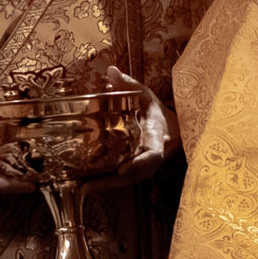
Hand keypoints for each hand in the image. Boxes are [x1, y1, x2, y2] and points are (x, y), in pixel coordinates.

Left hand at [92, 67, 170, 190]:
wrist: (173, 127)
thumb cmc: (157, 111)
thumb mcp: (146, 94)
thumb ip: (129, 84)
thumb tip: (112, 70)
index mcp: (157, 135)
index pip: (153, 153)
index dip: (140, 162)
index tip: (123, 169)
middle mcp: (153, 154)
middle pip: (136, 173)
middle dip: (113, 181)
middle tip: (88, 185)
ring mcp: (146, 164)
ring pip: (129, 179)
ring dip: (107, 185)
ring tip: (83, 188)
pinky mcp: (138, 169)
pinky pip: (124, 179)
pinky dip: (108, 183)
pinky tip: (88, 186)